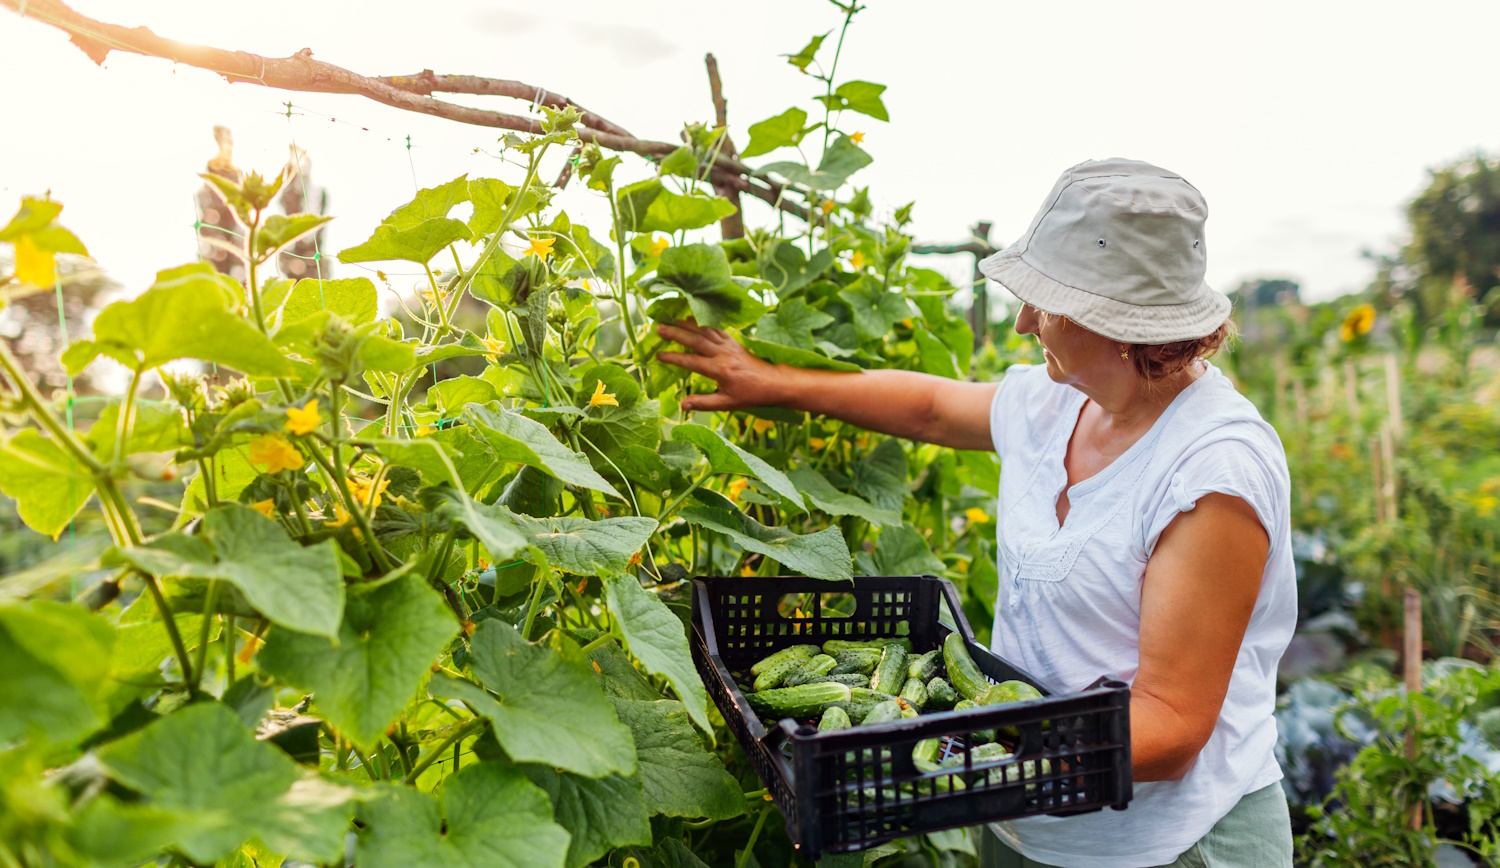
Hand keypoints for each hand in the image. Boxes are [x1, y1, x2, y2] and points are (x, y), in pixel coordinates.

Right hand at [656, 319, 782, 411]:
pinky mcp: (733, 342)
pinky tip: (693, 320)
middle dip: (676, 333)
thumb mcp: (726, 403)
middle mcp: (722, 354)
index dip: (674, 357)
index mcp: (719, 370)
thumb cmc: (749, 395)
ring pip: (705, 332)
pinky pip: (716, 330)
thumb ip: (704, 403)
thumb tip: (682, 406)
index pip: (691, 362)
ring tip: (671, 319)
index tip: (659, 355)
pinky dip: (703, 324)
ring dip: (687, 325)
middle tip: (659, 327)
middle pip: (696, 340)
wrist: (771, 382)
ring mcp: (728, 346)